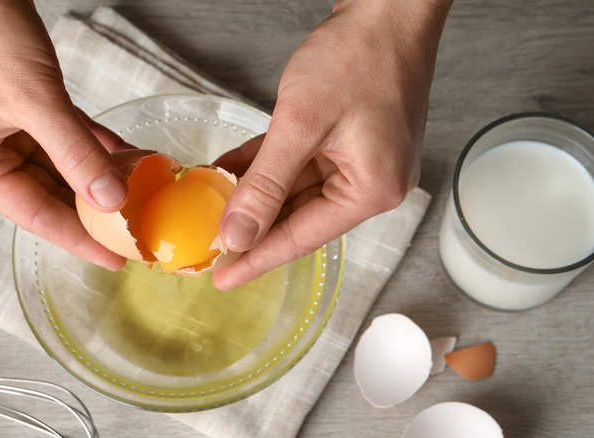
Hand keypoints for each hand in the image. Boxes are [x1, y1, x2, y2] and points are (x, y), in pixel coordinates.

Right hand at [0, 0, 131, 269]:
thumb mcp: (34, 101)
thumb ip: (75, 153)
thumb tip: (111, 200)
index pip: (35, 215)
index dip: (79, 239)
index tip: (117, 258)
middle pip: (50, 193)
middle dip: (95, 208)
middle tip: (139, 228)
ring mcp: (3, 129)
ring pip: (61, 165)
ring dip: (100, 175)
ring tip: (143, 191)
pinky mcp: (22, 106)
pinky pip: (65, 136)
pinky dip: (94, 145)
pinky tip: (126, 155)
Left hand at [212, 0, 452, 288]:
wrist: (387, 8)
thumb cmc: (359, 57)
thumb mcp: (301, 125)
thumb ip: (265, 185)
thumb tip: (238, 233)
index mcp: (371, 190)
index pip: (301, 238)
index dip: (257, 258)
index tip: (222, 277)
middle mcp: (371, 183)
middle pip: (298, 218)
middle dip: (251, 227)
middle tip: (208, 245)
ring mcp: (359, 161)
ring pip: (294, 190)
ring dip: (253, 194)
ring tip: (211, 207)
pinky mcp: (348, 141)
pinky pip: (299, 164)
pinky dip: (266, 168)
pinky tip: (231, 173)